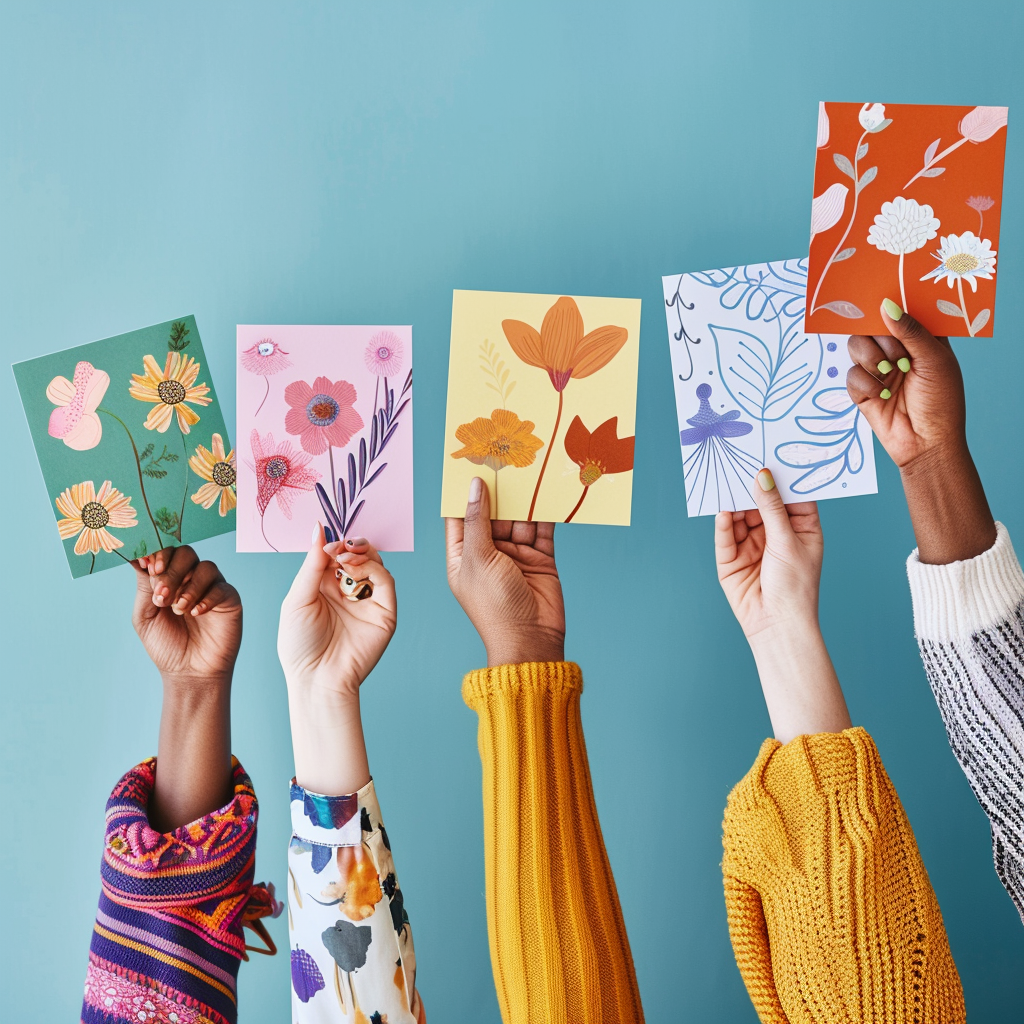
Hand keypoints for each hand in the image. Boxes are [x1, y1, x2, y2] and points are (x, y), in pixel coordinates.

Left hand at [134, 546, 240, 687]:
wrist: (188, 672)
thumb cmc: (166, 645)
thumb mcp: (145, 616)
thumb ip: (144, 587)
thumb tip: (136, 556)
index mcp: (170, 579)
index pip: (166, 553)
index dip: (158, 554)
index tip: (148, 567)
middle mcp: (192, 579)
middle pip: (186, 554)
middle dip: (172, 571)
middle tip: (162, 595)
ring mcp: (212, 588)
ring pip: (206, 567)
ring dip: (188, 586)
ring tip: (178, 609)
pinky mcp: (229, 600)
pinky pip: (221, 587)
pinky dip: (206, 598)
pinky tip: (195, 613)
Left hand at [278, 525, 396, 699]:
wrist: (317, 678)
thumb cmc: (300, 644)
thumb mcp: (297, 598)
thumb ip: (311, 564)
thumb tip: (319, 530)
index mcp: (325, 586)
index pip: (336, 554)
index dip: (334, 542)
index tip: (328, 538)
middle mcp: (348, 591)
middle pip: (359, 555)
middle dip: (352, 544)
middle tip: (342, 545)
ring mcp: (367, 600)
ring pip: (375, 563)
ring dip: (362, 554)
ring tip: (345, 558)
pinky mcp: (384, 611)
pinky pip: (386, 582)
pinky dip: (373, 569)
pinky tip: (354, 570)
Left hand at [445, 477, 564, 665]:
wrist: (532, 640)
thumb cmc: (495, 605)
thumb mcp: (479, 559)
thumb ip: (478, 520)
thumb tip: (475, 485)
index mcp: (463, 556)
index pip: (460, 516)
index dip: (464, 491)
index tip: (470, 461)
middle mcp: (488, 553)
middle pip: (492, 513)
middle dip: (498, 489)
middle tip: (505, 456)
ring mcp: (515, 555)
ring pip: (518, 518)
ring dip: (523, 497)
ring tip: (527, 466)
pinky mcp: (540, 558)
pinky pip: (541, 528)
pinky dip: (545, 511)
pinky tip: (548, 489)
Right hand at [714, 470, 849, 742]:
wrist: (777, 626)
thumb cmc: (796, 586)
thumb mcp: (788, 540)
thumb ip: (771, 507)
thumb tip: (762, 474)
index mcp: (800, 527)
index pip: (790, 493)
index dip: (781, 473)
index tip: (772, 447)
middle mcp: (775, 532)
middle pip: (760, 500)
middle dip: (750, 482)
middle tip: (741, 455)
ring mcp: (751, 544)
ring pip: (739, 514)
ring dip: (733, 498)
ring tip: (726, 476)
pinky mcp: (730, 558)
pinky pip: (724, 534)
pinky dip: (723, 520)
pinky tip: (722, 507)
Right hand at [845, 299, 965, 469]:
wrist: (926, 444)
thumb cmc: (941, 402)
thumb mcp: (934, 360)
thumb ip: (910, 331)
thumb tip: (887, 305)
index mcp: (921, 338)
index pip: (901, 310)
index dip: (891, 302)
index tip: (882, 296)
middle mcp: (898, 349)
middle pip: (872, 324)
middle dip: (881, 337)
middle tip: (898, 355)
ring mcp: (878, 368)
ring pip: (856, 345)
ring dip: (871, 358)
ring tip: (889, 373)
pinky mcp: (862, 388)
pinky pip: (850, 373)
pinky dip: (866, 383)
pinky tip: (883, 394)